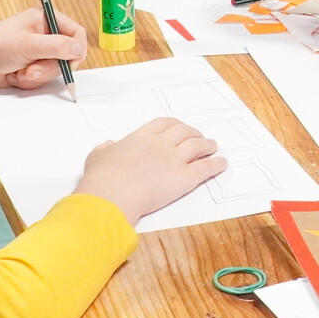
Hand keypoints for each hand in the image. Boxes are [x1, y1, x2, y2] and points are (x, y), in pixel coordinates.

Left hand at [0, 9, 87, 88]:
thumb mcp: (29, 44)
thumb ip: (57, 46)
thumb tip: (78, 48)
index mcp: (45, 20)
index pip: (76, 32)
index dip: (76, 49)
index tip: (70, 62)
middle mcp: (44, 35)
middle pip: (67, 55)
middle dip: (49, 67)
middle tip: (33, 68)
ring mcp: (38, 52)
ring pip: (55, 69)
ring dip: (38, 75)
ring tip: (21, 71)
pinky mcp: (32, 67)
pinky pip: (43, 78)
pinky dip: (30, 80)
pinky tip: (16, 75)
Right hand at [75, 117, 225, 223]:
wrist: (113, 193)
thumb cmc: (102, 177)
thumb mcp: (97, 157)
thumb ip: (104, 150)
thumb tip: (106, 146)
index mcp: (142, 136)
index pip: (164, 124)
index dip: (175, 125)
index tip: (180, 127)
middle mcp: (161, 144)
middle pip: (184, 132)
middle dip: (194, 133)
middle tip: (199, 137)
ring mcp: (175, 159)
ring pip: (198, 146)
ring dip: (207, 145)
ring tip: (212, 146)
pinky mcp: (185, 178)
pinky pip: (206, 168)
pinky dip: (216, 164)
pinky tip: (221, 163)